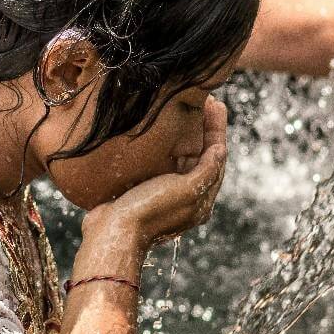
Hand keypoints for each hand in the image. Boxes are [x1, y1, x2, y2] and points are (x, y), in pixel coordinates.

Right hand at [82, 98, 228, 248]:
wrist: (112, 231)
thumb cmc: (149, 210)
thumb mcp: (185, 190)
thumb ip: (206, 171)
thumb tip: (221, 150)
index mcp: (201, 201)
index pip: (216, 159)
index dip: (217, 131)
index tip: (217, 105)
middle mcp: (187, 197)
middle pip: (202, 156)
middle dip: (205, 129)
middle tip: (207, 101)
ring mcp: (166, 193)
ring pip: (184, 158)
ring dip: (188, 134)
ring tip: (188, 109)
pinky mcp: (147, 190)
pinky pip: (164, 162)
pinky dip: (169, 145)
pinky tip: (163, 131)